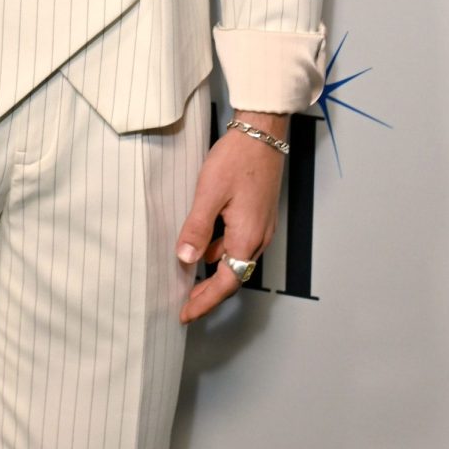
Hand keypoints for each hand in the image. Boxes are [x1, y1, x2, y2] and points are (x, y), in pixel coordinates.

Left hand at [175, 112, 286, 323]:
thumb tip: (184, 260)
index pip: (225, 283)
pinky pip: (240, 244)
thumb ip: (197, 228)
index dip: (204, 302)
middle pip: (234, 276)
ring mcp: (262, 227)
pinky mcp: (260, 215)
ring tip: (191, 276)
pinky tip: (207, 245)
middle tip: (186, 304)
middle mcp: (259, 238)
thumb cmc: (237, 159)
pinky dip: (222, 253)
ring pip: (237, 260)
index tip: (185, 315)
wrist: (263, 132)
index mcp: (247, 238)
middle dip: (209, 293)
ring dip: (215, 272)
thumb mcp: (209, 193)